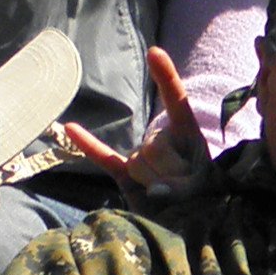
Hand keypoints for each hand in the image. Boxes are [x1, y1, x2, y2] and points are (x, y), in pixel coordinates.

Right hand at [57, 45, 205, 197]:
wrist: (195, 222)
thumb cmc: (206, 200)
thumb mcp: (204, 188)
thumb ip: (180, 187)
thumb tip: (153, 190)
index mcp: (187, 132)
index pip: (175, 99)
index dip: (165, 76)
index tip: (154, 53)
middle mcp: (161, 139)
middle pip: (154, 147)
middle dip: (171, 173)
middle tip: (187, 189)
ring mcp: (141, 155)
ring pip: (136, 163)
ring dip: (153, 183)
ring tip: (170, 197)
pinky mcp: (125, 174)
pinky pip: (104, 157)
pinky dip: (88, 145)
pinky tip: (69, 127)